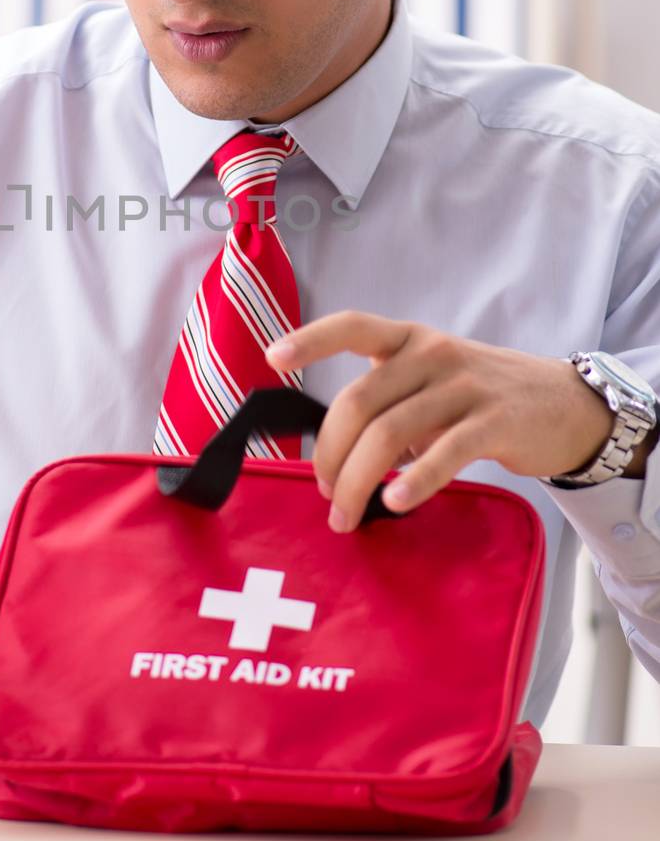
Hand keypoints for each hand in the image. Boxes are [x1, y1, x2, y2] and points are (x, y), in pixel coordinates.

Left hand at [265, 311, 614, 532]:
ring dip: (358, 480)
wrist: (567, 405)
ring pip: (391, 432)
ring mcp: (464, 385)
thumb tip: (337, 459)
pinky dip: (414, 480)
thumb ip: (387, 409)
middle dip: (330, 454)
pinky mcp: (495, 421)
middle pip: (359, 402)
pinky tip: (394, 503)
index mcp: (408, 340)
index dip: (311, 339)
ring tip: (346, 515)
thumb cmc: (483, 398)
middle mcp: (431, 354)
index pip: (353, 326)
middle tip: (323, 494)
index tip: (272, 358)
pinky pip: (445, 452)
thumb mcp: (431, 386)